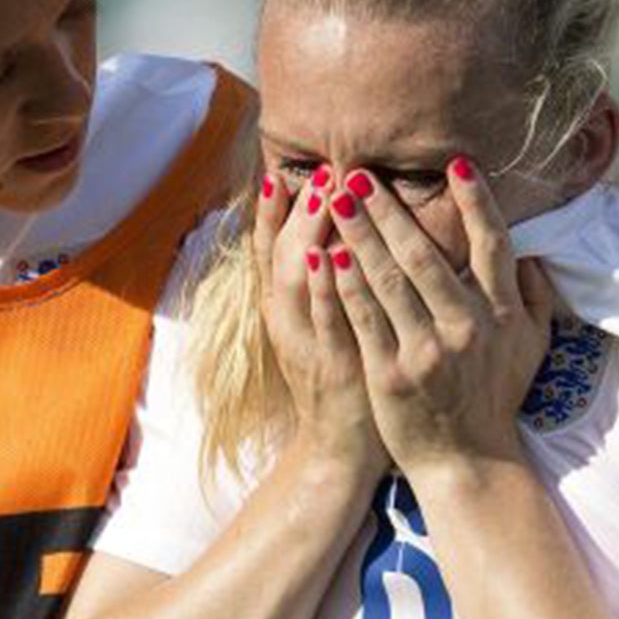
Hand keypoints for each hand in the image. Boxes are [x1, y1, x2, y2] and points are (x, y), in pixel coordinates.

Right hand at [251, 166, 384, 479]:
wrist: (339, 452)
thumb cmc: (345, 383)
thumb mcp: (328, 327)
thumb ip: (327, 287)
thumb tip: (338, 239)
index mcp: (286, 310)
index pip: (272, 250)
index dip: (274, 212)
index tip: (283, 170)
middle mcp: (286, 320)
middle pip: (281, 253)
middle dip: (296, 208)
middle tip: (314, 166)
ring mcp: (304, 342)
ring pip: (296, 278)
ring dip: (308, 233)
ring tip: (321, 192)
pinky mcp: (328, 365)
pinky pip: (320, 321)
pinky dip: (322, 287)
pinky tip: (330, 255)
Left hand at [323, 160, 553, 474]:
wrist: (468, 462)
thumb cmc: (495, 397)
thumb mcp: (531, 347)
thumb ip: (532, 297)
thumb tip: (529, 251)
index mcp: (502, 313)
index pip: (492, 244)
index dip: (476, 201)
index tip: (456, 163)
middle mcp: (468, 326)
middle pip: (425, 253)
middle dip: (390, 209)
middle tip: (360, 172)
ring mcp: (428, 350)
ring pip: (388, 279)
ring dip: (359, 233)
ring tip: (334, 198)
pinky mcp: (392, 373)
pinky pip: (364, 318)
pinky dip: (345, 284)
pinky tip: (325, 254)